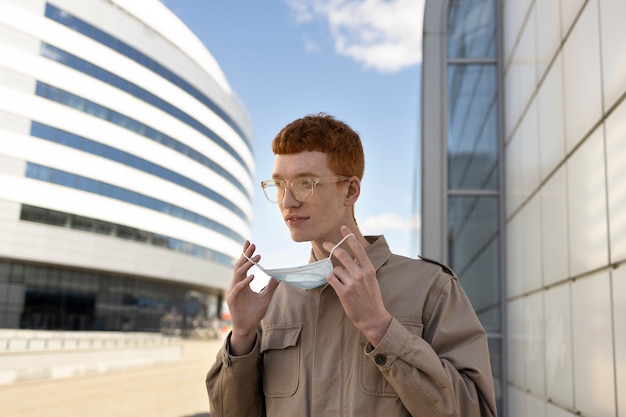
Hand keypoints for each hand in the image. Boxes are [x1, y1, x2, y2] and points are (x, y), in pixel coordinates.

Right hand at [226, 241, 279, 354]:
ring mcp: (233, 292)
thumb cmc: (255, 313)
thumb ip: (271, 286)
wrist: (247, 327)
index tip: (251, 244)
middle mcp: (236, 285)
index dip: (246, 254)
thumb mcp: (266, 297)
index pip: (243, 265)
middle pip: (239, 266)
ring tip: (256, 257)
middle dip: (246, 255)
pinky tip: (252, 277)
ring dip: (247, 265)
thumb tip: (278, 276)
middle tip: (253, 245)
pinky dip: (244, 282)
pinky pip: (238, 288)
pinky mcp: (232, 300)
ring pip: (238, 275)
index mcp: (242, 283)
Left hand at [324, 226, 391, 346]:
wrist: (373, 318)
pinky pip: (331, 278)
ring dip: (336, 273)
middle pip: (342, 254)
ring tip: (343, 283)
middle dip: (332, 247)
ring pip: (336, 269)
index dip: (349, 236)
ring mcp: (352, 283)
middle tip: (325, 244)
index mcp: (369, 269)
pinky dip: (331, 280)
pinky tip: (337, 285)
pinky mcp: (343, 292)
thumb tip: (354, 255)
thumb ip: (363, 267)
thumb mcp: (372, 280)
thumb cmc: (372, 298)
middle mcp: (361, 274)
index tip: (343, 228)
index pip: (358, 248)